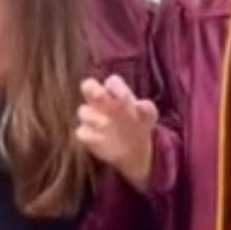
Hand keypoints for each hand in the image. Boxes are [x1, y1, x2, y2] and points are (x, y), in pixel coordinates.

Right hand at [76, 74, 157, 191]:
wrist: (134, 147)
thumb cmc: (139, 123)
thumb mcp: (148, 116)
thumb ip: (147, 109)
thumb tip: (141, 105)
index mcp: (115, 92)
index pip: (111, 82)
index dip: (116, 86)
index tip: (124, 97)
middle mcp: (100, 101)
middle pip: (87, 86)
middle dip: (92, 89)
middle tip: (100, 96)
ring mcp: (91, 117)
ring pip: (83, 111)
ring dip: (94, 117)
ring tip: (107, 125)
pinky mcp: (87, 134)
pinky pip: (82, 132)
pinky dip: (91, 135)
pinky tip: (102, 140)